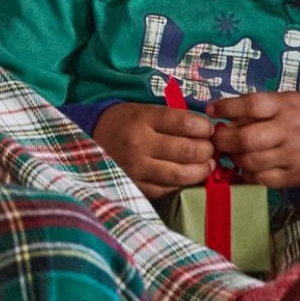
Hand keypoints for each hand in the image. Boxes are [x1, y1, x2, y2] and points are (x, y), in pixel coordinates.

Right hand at [91, 101, 216, 197]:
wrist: (88, 141)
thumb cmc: (123, 123)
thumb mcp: (142, 110)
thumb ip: (172, 119)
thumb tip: (206, 130)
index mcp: (142, 119)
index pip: (185, 123)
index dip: (205, 127)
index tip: (208, 129)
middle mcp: (139, 144)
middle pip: (188, 150)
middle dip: (208, 150)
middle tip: (211, 149)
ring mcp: (137, 169)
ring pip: (182, 174)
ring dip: (202, 170)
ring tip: (206, 165)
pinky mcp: (136, 187)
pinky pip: (169, 189)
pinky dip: (183, 183)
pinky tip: (187, 176)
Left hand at [208, 91, 299, 188]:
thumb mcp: (283, 100)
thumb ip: (255, 107)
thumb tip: (221, 118)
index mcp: (284, 106)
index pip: (251, 105)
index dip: (227, 108)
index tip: (211, 111)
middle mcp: (289, 130)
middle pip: (247, 138)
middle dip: (224, 140)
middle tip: (216, 141)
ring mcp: (292, 155)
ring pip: (251, 161)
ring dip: (234, 158)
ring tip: (232, 153)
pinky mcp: (295, 176)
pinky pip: (262, 179)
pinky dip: (247, 174)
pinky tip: (245, 167)